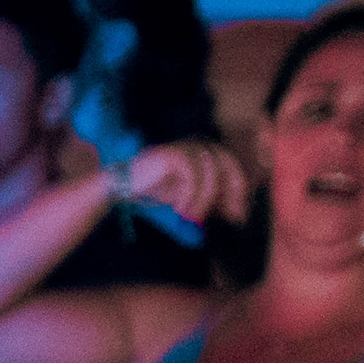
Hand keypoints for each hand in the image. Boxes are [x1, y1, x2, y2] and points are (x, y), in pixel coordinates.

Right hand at [117, 139, 250, 228]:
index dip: (239, 194)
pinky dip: (188, 196)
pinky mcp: (174, 153)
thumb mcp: (193, 197)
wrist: (124, 184)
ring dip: (203, 200)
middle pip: (228, 167)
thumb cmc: (157, 189)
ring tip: (190, 217)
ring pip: (210, 174)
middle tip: (225, 218)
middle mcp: (200, 144)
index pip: (234, 170)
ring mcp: (187, 146)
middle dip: (228, 195)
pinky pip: (192, 176)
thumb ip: (214, 201)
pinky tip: (178, 208)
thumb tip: (238, 217)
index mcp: (208, 151)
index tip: (238, 217)